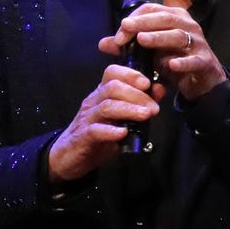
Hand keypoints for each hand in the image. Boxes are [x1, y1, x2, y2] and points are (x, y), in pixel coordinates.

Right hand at [47, 63, 163, 182]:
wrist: (69, 156)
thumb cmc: (99, 135)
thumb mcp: (121, 118)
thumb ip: (139, 104)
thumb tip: (159, 89)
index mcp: (102, 94)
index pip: (112, 73)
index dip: (130, 74)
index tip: (148, 83)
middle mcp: (94, 102)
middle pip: (113, 87)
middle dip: (137, 95)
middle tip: (154, 108)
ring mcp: (88, 118)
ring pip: (107, 106)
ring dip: (129, 109)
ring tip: (146, 115)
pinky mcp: (84, 136)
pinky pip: (96, 130)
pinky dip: (112, 131)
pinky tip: (124, 133)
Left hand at [99, 2, 226, 101]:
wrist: (201, 80)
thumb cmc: (174, 60)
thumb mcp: (150, 53)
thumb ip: (129, 47)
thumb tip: (102, 44)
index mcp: (174, 17)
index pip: (152, 10)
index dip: (134, 18)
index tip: (119, 33)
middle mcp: (187, 25)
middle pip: (165, 18)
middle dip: (143, 22)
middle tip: (126, 28)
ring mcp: (198, 42)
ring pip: (178, 35)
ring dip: (159, 37)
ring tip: (142, 40)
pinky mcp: (204, 61)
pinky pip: (193, 60)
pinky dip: (182, 62)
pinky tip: (171, 65)